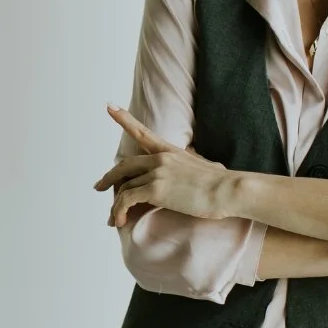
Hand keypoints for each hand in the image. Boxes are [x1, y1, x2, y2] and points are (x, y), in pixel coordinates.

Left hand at [94, 105, 229, 227]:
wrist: (229, 189)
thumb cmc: (223, 183)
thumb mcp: (205, 165)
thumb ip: (193, 162)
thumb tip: (199, 161)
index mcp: (170, 151)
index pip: (142, 132)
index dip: (124, 118)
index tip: (110, 106)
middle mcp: (160, 158)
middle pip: (124, 165)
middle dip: (109, 177)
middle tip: (99, 187)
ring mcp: (157, 172)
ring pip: (124, 187)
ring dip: (116, 205)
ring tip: (114, 219)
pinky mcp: (156, 189)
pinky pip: (127, 199)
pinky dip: (119, 210)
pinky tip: (120, 221)